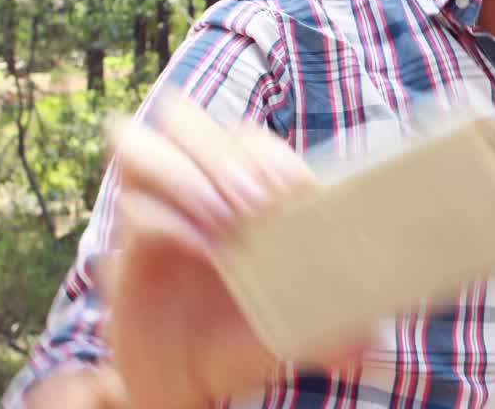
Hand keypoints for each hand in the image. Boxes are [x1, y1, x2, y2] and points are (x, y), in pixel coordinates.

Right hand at [99, 92, 363, 407]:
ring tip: (226, 220)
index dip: (270, 155)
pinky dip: (171, 221)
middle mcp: (187, 185)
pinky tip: (206, 250)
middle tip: (256, 202)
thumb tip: (370, 334)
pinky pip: (135, 208)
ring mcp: (152, 209)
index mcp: (235, 184)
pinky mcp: (124, 246)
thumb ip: (334, 316)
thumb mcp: (299, 318)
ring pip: (139, 143)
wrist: (192, 379)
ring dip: (187, 174)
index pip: (244, 135)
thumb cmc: (247, 332)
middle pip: (181, 115)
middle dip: (221, 151)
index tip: (299, 193)